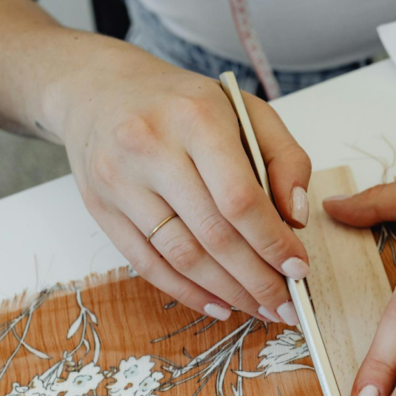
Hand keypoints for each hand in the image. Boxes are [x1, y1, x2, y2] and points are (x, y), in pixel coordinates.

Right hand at [53, 42, 310, 323]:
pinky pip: (147, 264)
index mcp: (195, 118)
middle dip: (257, 279)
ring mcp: (119, 180)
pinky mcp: (100, 207)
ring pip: (181, 256)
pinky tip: (219, 305)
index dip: (272, 242)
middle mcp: (150, 148)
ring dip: (227, 293)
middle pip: (213, 234)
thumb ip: (286, 159)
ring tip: (260, 308)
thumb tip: (296, 219)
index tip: (298, 269)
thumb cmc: (184, 103)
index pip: (240, 198)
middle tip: (286, 306)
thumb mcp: (247, 110)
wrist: (97, 86)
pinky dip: (187, 292)